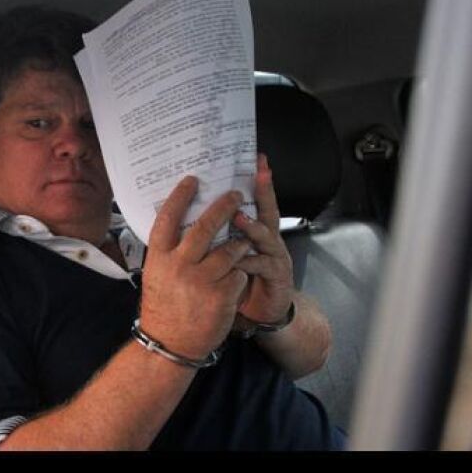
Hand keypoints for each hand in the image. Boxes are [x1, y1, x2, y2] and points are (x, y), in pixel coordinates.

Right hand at [139, 176, 250, 359]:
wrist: (170, 345)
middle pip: (206, 226)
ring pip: (231, 249)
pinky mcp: (221, 295)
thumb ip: (169, 252)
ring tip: (244, 242)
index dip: (181, 196)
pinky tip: (237, 279)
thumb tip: (182, 225)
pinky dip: (240, 274)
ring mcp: (201, 280)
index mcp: (160, 258)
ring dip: (240, 243)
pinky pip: (239, 274)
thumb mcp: (157, 275)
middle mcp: (180, 265)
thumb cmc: (163, 307)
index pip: (168, 218)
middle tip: (236, 195)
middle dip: (225, 206)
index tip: (193, 180)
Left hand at [231, 153, 294, 324]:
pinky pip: (261, 266)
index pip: (254, 200)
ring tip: (240, 217)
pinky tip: (238, 259)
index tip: (256, 158)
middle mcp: (268, 239)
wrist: (259, 313)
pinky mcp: (276, 277)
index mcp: (254, 230)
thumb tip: (195, 209)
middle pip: (268, 210)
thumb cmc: (239, 278)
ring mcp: (274, 257)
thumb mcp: (227, 252)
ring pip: (266, 237)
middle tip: (259, 174)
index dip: (257, 180)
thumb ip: (219, 233)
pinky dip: (248, 262)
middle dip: (265, 191)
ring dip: (253, 226)